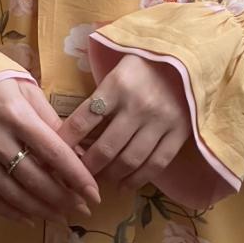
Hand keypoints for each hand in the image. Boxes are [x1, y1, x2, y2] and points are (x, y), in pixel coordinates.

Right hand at [0, 78, 100, 225]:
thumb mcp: (28, 91)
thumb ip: (52, 123)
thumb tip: (80, 154)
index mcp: (17, 115)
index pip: (54, 153)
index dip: (77, 177)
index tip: (94, 194)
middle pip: (35, 179)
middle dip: (62, 199)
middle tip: (83, 209)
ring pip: (12, 193)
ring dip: (40, 210)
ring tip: (61, 217)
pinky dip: (9, 212)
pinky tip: (29, 219)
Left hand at [59, 54, 190, 192]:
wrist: (189, 57)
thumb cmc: (145, 65)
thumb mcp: (116, 71)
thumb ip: (98, 97)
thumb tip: (71, 133)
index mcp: (117, 85)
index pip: (83, 120)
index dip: (65, 142)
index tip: (54, 154)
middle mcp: (139, 105)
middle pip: (105, 148)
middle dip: (86, 167)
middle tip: (76, 176)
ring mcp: (161, 121)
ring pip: (129, 160)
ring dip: (110, 176)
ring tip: (99, 180)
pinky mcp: (180, 132)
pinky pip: (156, 163)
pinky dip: (138, 179)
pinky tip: (125, 186)